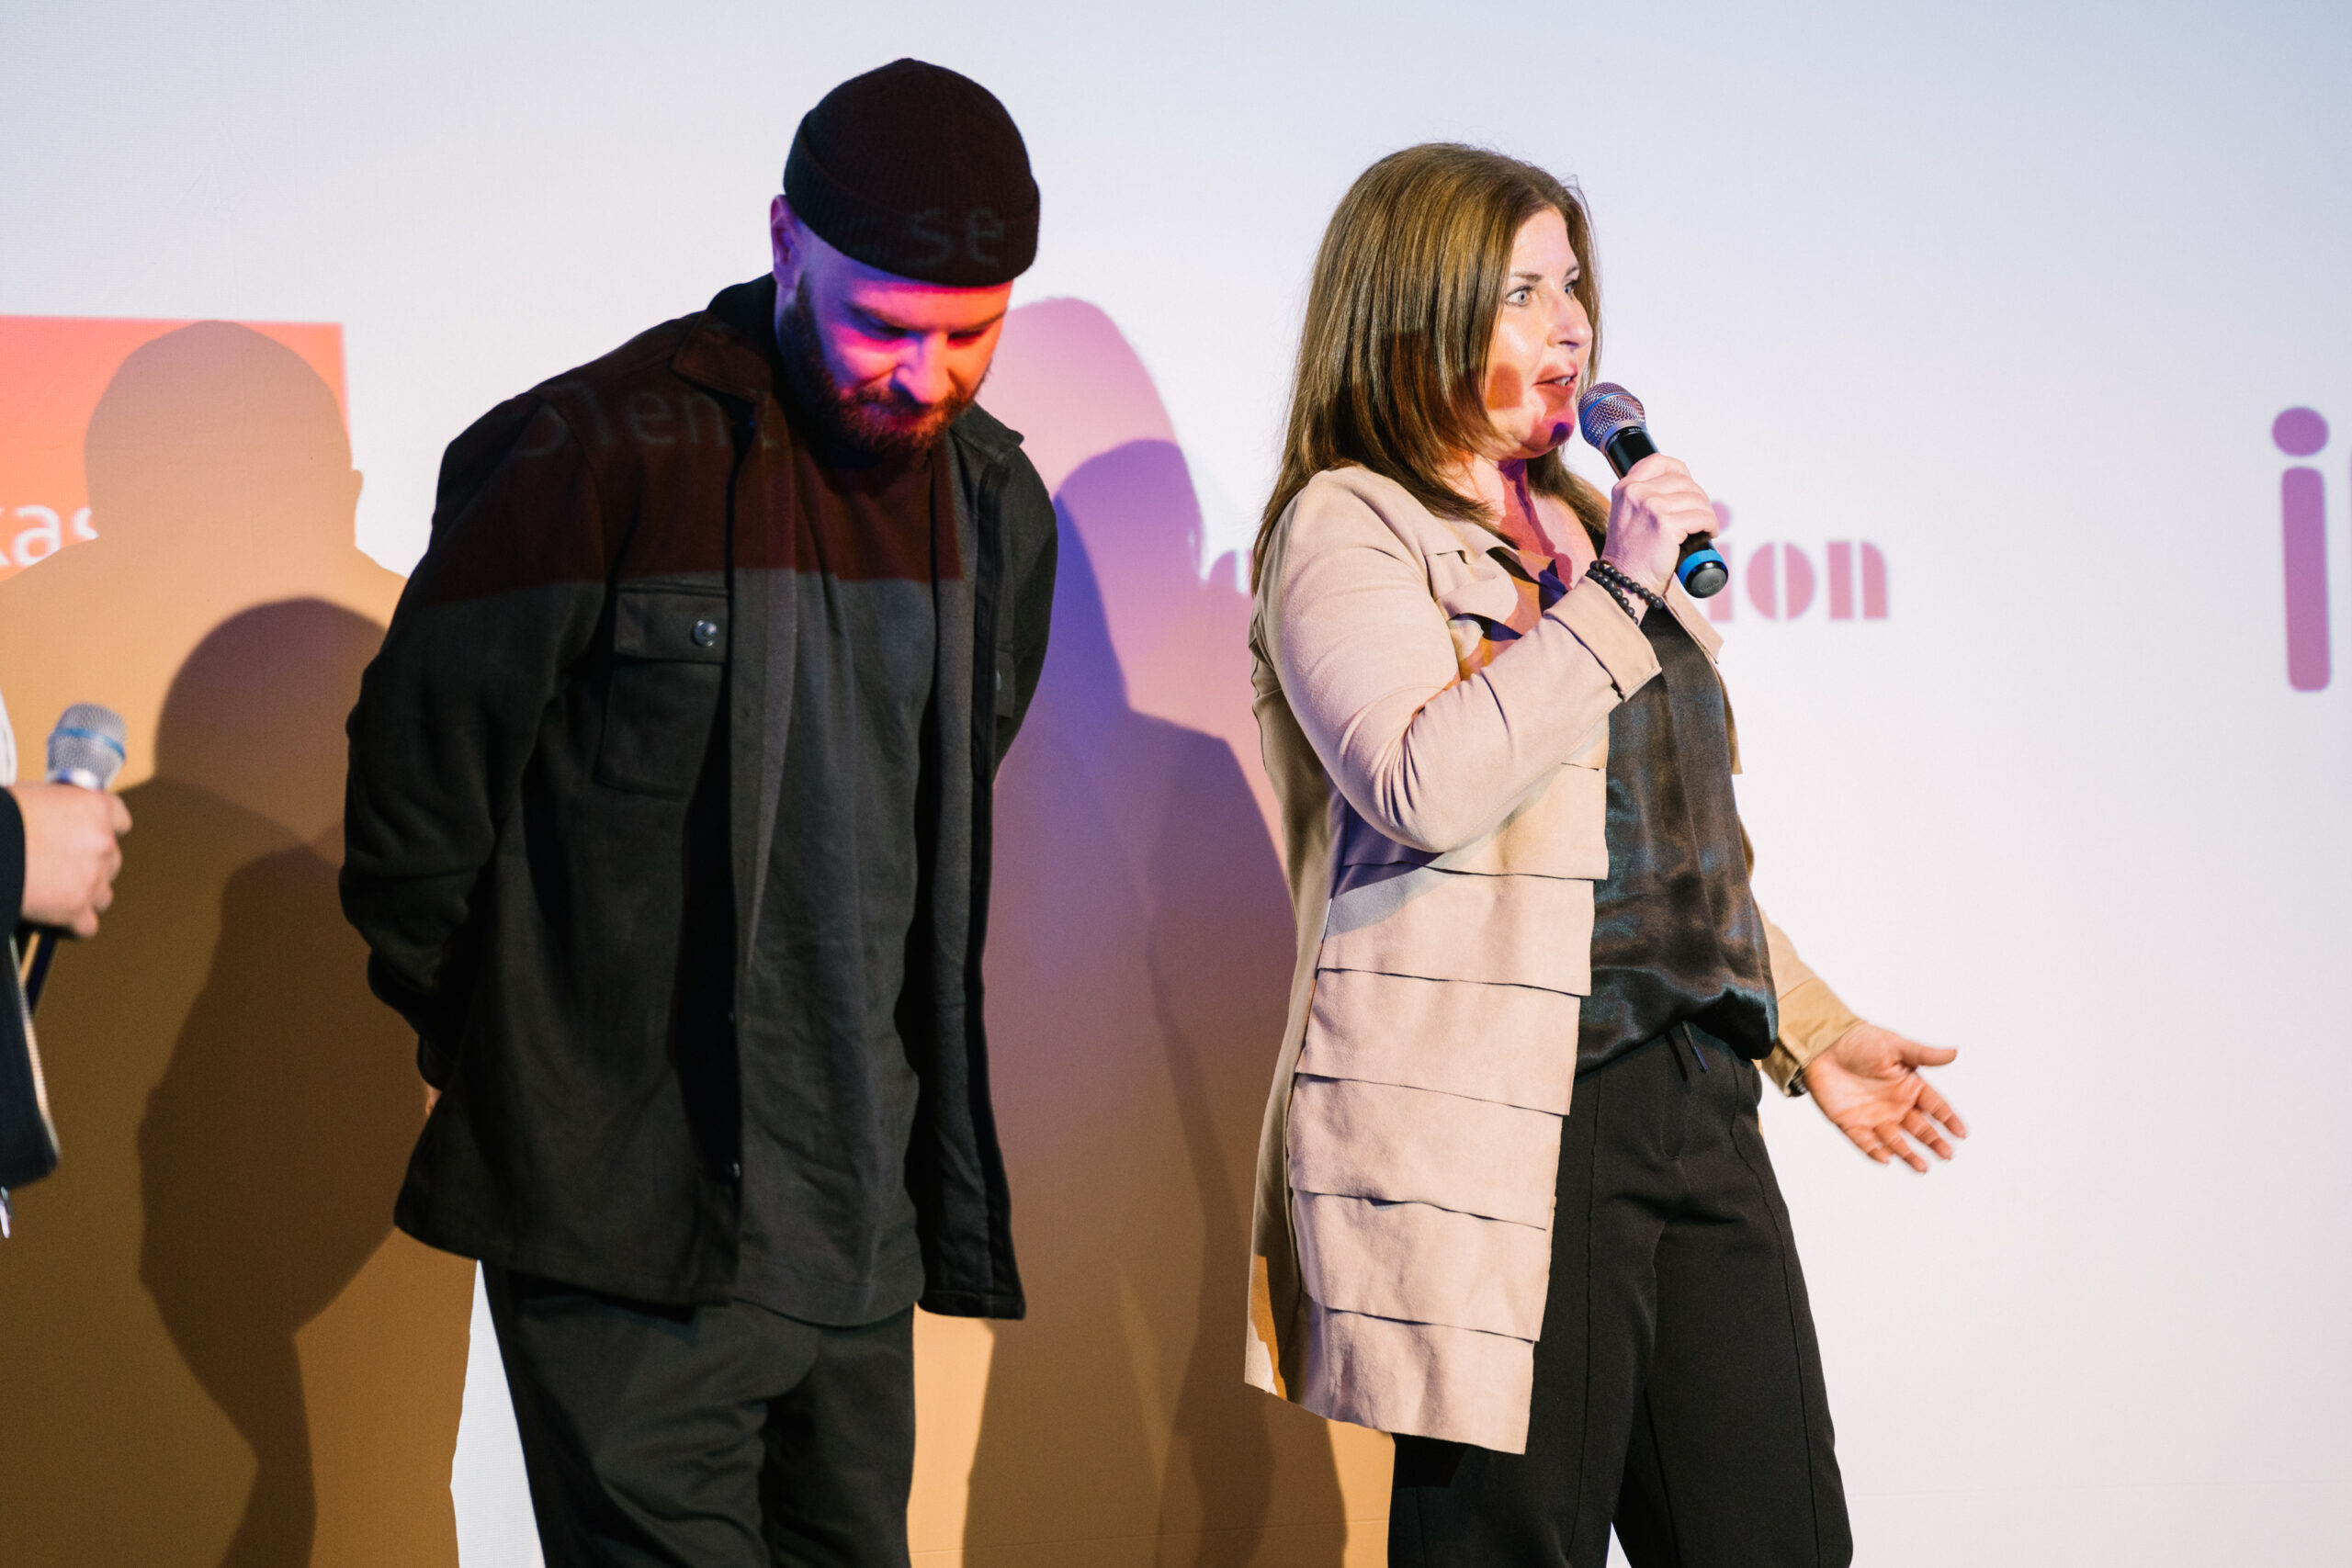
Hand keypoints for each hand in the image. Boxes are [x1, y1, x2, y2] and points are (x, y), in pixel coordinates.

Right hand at [11, 781, 131, 937]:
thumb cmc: (0, 816)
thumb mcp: (35, 796)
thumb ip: (58, 809)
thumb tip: (53, 817)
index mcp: (95, 808)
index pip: (119, 820)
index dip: (103, 829)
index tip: (89, 835)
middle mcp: (102, 843)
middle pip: (110, 860)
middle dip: (89, 866)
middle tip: (59, 867)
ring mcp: (92, 878)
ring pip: (102, 895)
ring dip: (83, 896)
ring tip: (54, 895)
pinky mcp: (76, 909)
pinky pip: (86, 926)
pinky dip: (72, 926)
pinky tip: (56, 922)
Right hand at [1599, 453, 1716, 596]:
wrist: (1623, 582)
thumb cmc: (1630, 555)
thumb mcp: (1627, 516)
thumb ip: (1643, 499)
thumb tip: (1681, 489)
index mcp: (1625, 488)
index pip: (1658, 462)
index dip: (1680, 470)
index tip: (1688, 484)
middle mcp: (1636, 493)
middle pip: (1683, 481)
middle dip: (1698, 498)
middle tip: (1699, 516)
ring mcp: (1651, 506)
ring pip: (1696, 498)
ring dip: (1706, 513)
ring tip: (1705, 527)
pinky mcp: (1666, 524)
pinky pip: (1702, 517)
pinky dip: (1710, 525)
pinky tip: (1708, 533)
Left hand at [1802, 1023, 1965, 1172]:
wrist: (1822, 1045)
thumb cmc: (1860, 1041)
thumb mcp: (1895, 1046)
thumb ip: (1924, 1055)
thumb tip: (1954, 1052)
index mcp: (1909, 1086)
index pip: (1935, 1106)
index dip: (1949, 1119)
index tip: (1961, 1133)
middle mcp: (1895, 1105)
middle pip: (1920, 1128)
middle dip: (1934, 1141)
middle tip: (1947, 1154)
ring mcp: (1874, 1116)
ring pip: (1895, 1140)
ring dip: (1909, 1154)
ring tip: (1923, 1167)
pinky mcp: (1851, 1122)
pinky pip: (1865, 1142)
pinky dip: (1875, 1151)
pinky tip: (1886, 1158)